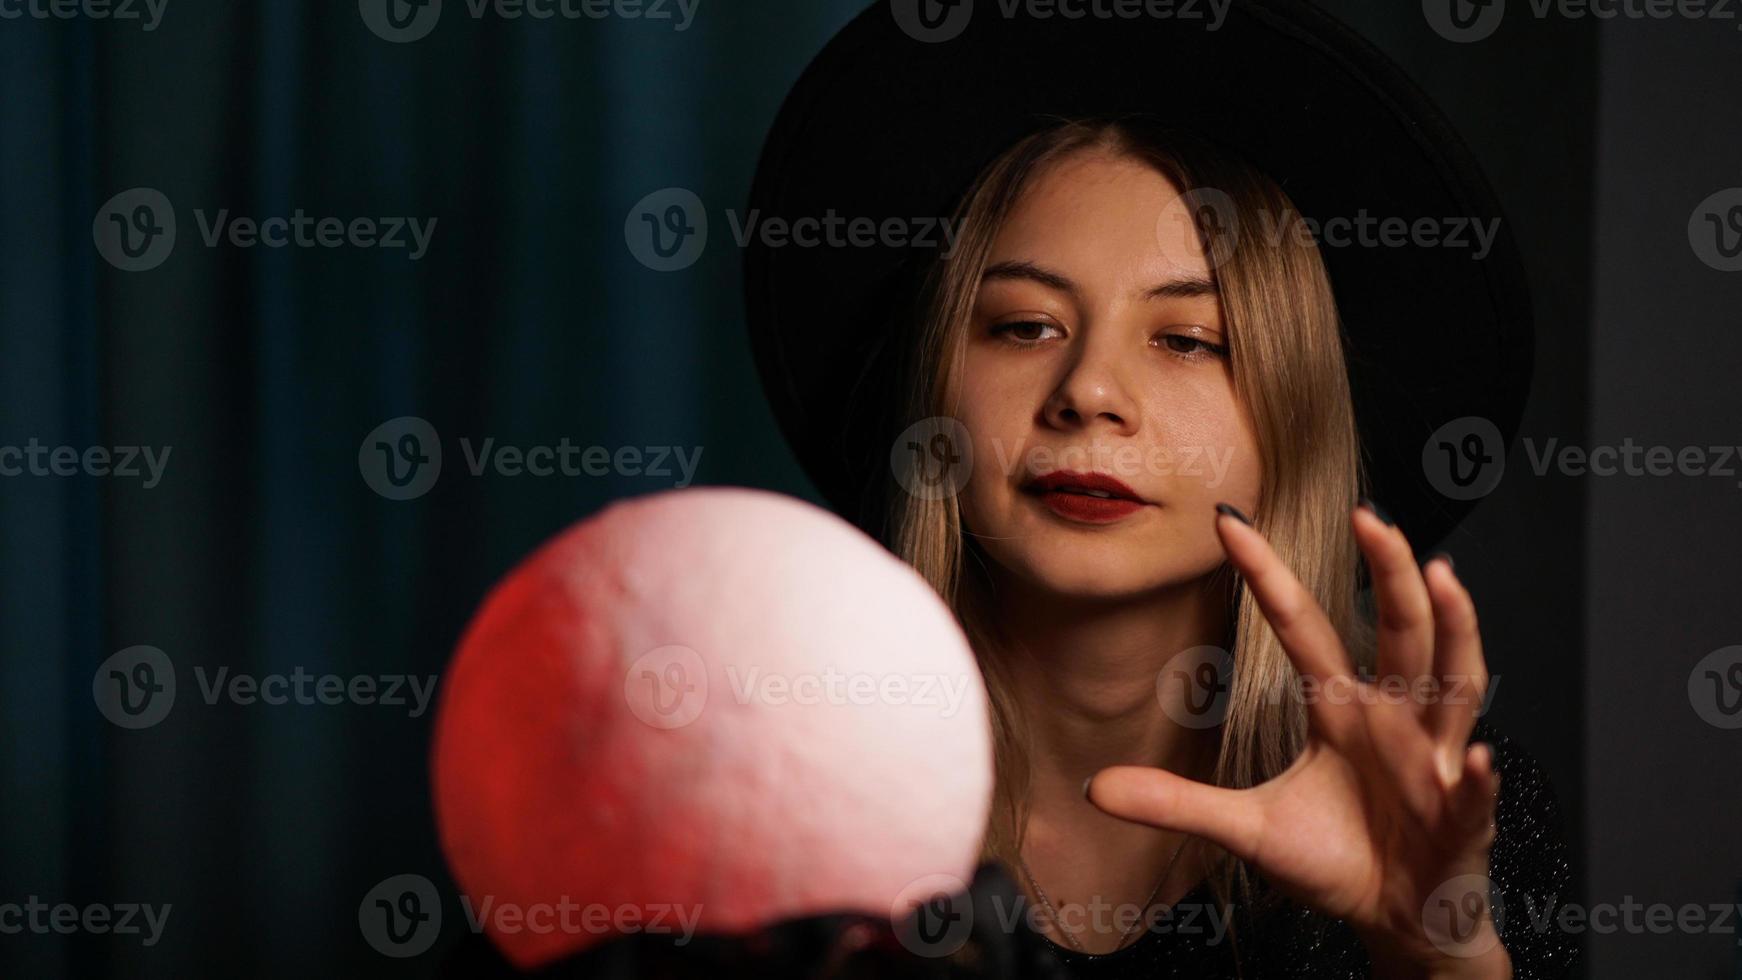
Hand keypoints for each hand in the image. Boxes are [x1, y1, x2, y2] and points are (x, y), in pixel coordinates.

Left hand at [1086, 503, 1509, 978]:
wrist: (1398, 916)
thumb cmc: (1337, 856)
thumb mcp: (1247, 828)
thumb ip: (1176, 804)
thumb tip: (1096, 787)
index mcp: (1341, 707)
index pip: (1301, 626)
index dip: (1266, 575)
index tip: (1228, 520)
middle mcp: (1394, 717)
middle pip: (1398, 632)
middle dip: (1390, 573)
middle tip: (1371, 516)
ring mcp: (1435, 760)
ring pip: (1454, 685)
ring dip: (1455, 632)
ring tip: (1444, 580)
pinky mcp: (1462, 813)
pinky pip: (1473, 790)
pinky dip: (1478, 776)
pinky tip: (1479, 759)